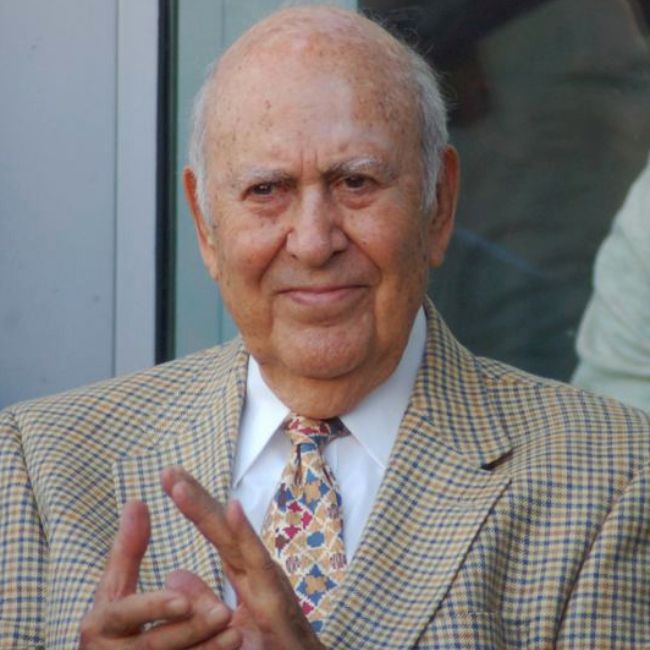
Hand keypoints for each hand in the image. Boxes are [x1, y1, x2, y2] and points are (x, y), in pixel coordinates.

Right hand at [79, 499, 237, 648]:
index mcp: (100, 624)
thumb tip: (137, 501)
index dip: (154, 607)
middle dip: (190, 629)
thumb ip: (127, 550)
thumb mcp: (114, 590)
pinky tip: (233, 647)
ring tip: (235, 632)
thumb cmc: (115, 626)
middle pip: (153, 645)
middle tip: (224, 613)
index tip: (183, 601)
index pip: (124, 613)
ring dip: (205, 648)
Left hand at [161, 466, 325, 649]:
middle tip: (168, 471)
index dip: (195, 506)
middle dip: (196, 497)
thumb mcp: (229, 625)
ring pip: (234, 538)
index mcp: (247, 573)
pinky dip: (246, 533)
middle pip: (223, 527)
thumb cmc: (274, 648)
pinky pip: (259, 563)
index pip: (216, 533)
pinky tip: (232, 508)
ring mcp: (268, 580)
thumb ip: (204, 600)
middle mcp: (258, 570)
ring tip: (181, 487)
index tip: (171, 480)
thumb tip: (174, 572)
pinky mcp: (276, 598)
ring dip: (208, 510)